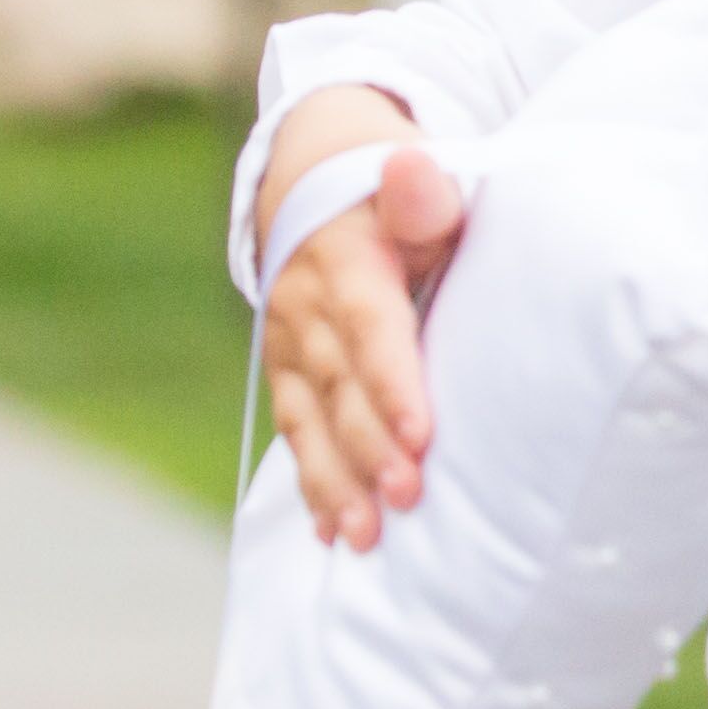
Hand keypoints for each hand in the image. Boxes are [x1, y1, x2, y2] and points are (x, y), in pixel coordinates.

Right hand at [251, 90, 467, 548]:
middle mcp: (306, 306)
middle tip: (406, 499)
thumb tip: (410, 173)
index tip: (419, 435)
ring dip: (336, 482)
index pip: (369, 327)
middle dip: (368, 448)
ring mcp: (289, 343)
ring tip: (365, 536)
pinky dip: (313, 482)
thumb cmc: (394, 188)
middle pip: (339, 387)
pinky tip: (332, 531)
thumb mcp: (413, 172)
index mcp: (344, 257)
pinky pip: (297, 431)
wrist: (313, 176)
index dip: (391, 381)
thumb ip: (420, 190)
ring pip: (309, 421)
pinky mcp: (286, 370)